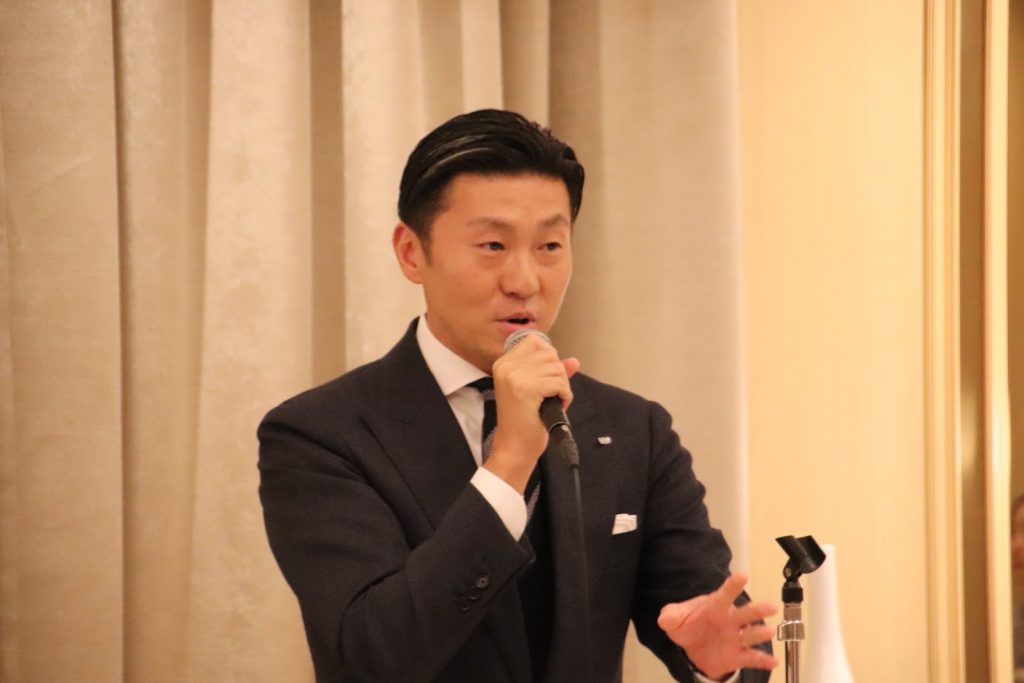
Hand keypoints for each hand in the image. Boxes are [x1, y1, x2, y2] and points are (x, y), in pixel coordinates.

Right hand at [484, 333, 578, 492]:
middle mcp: (506, 366)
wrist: (515, 447)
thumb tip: (574, 361)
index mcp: (504, 363)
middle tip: (548, 396)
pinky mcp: (526, 388)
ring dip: (562, 387)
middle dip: (558, 376)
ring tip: (549, 402)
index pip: (536, 341)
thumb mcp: (537, 390)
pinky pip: (559, 383)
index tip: (544, 381)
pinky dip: (564, 396)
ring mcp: (515, 377)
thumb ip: (553, 372)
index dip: (549, 360)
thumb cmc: (525, 421)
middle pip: (550, 354)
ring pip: (557, 368)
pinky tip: (554, 407)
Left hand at [656, 573, 777, 680]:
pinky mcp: (738, 656)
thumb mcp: (675, 619)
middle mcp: (731, 620)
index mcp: (716, 606)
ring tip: (768, 631)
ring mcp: (736, 638)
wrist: (694, 648)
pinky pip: (752, 657)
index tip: (743, 575)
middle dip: (757, 609)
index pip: (725, 594)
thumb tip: (665, 618)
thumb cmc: (689, 624)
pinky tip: (773, 662)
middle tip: (771, 606)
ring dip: (760, 633)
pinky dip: (763, 660)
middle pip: (746, 613)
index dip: (733, 585)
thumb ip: (671, 616)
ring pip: (751, 634)